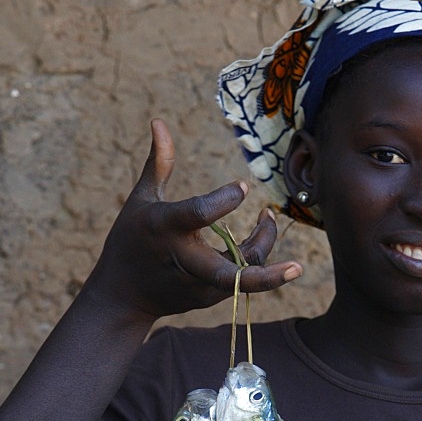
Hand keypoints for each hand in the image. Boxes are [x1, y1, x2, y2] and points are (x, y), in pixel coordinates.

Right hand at [85, 120, 301, 321]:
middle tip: (299, 267)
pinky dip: (254, 259)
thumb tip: (159, 121)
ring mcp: (198, 285)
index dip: (225, 201)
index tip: (242, 187)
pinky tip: (257, 236)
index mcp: (165, 228)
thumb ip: (159, 163)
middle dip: (265, 275)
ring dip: (266, 252)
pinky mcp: (208, 298)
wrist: (122, 294)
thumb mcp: (142, 199)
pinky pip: (240, 279)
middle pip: (232, 274)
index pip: (200, 214)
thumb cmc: (131, 238)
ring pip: (244, 275)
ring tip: (267, 218)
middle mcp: (185, 260)